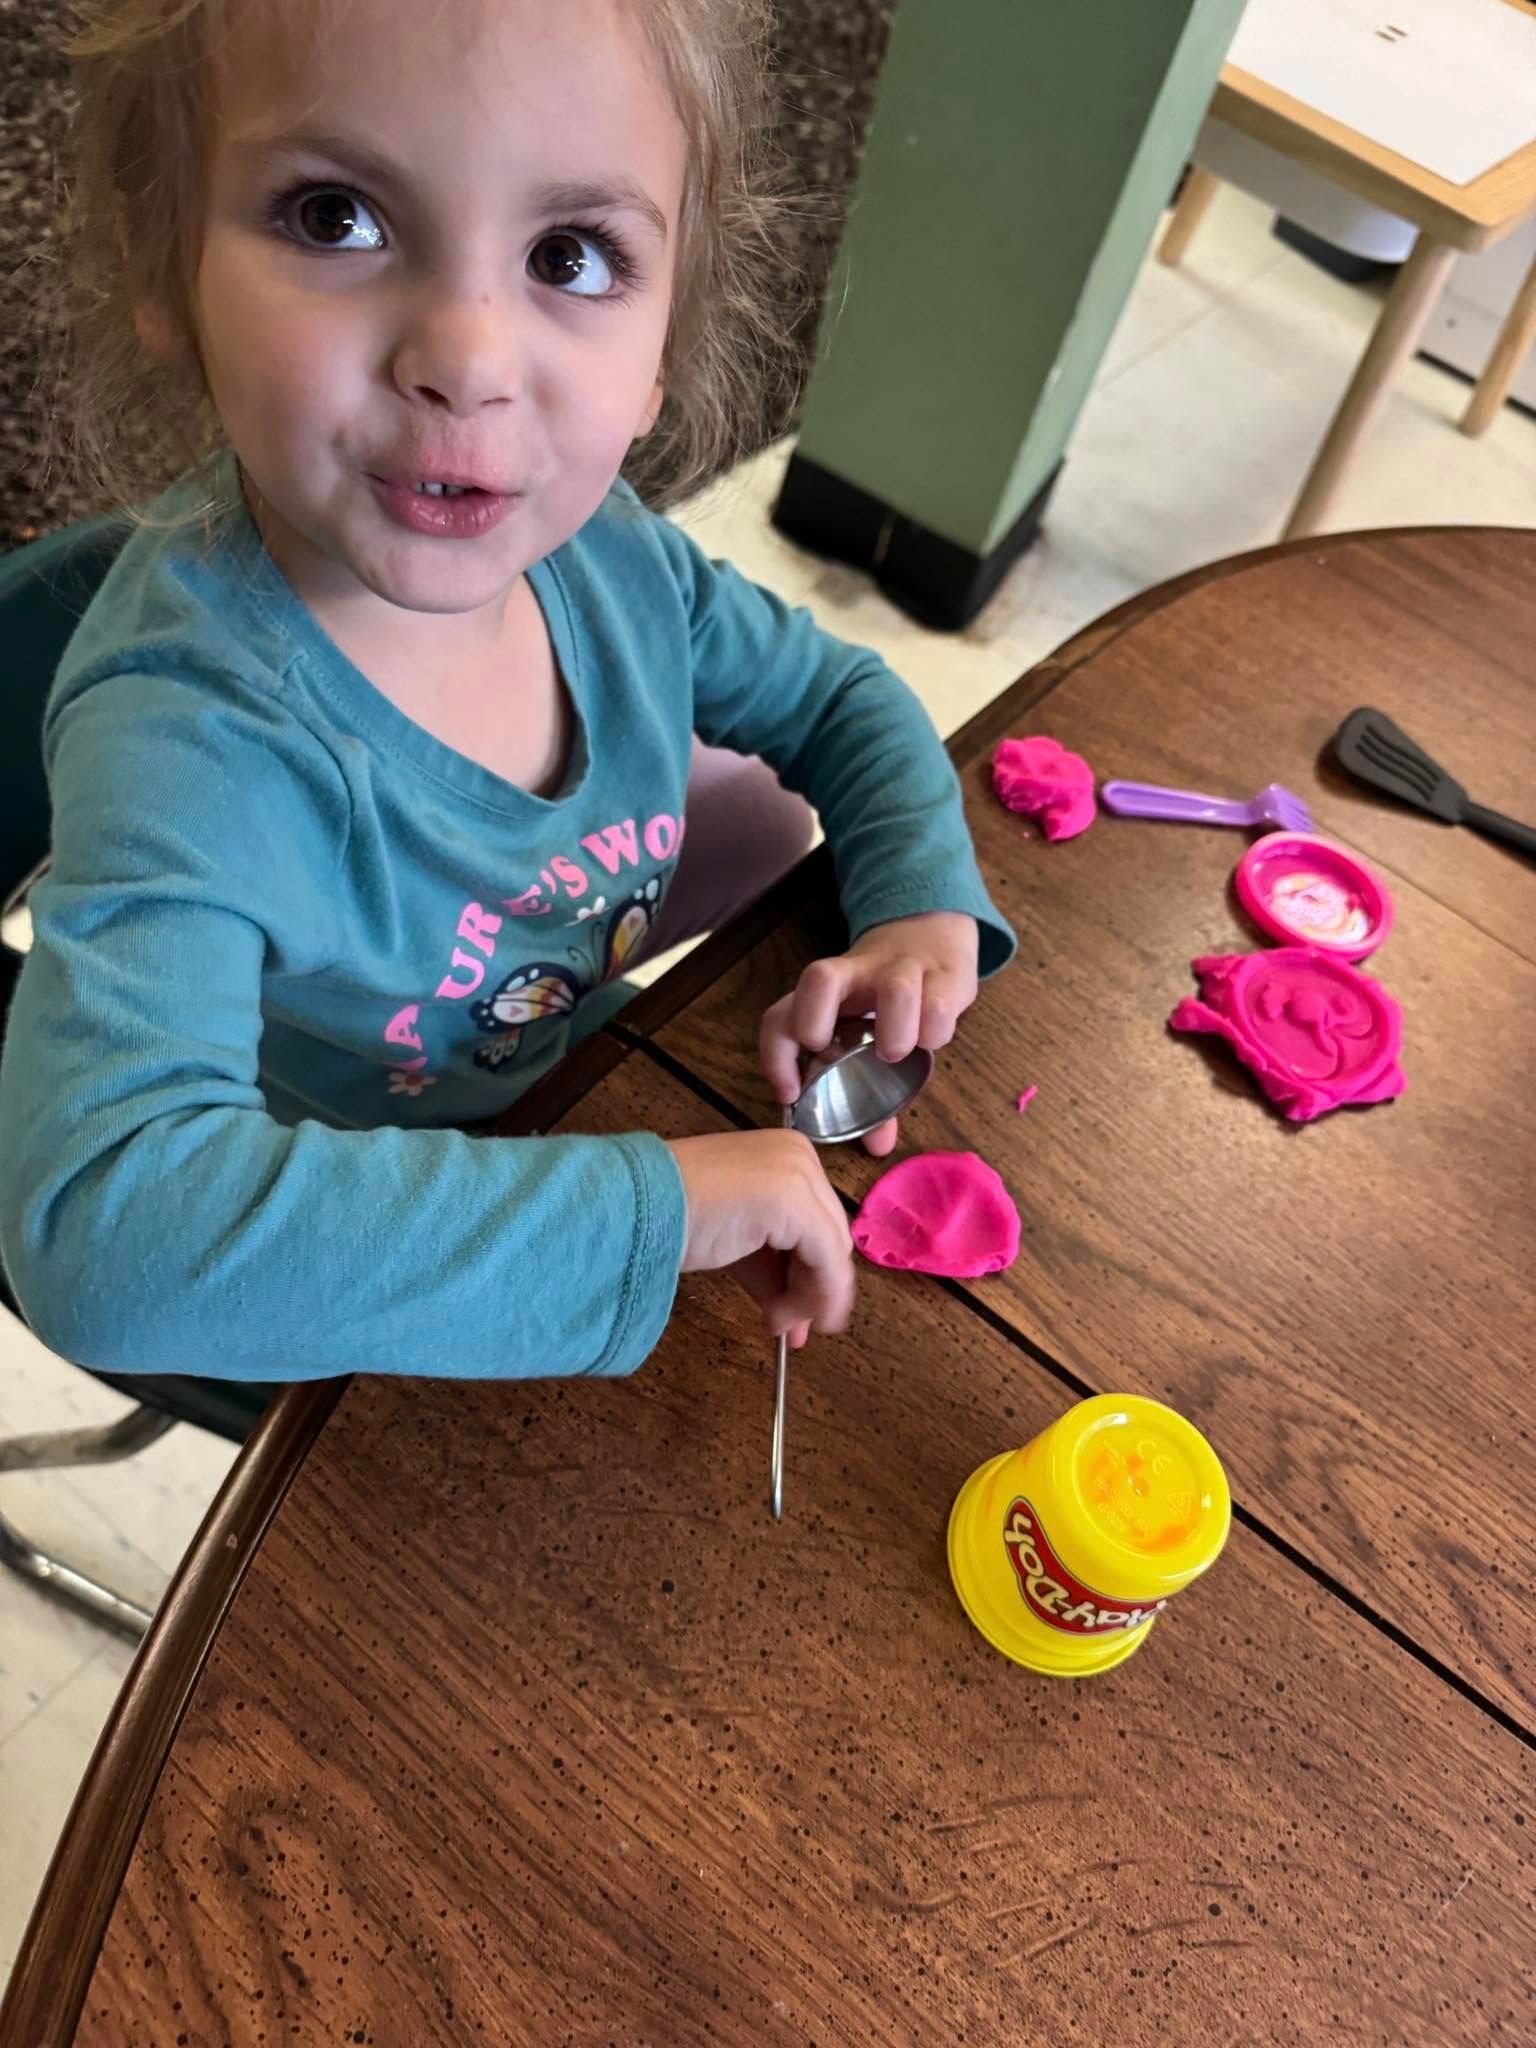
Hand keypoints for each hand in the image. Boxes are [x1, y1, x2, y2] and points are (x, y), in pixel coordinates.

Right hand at [666, 1129, 854, 1350]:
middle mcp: (800, 1155)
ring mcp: (800, 1176)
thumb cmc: (672, 1217)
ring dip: (807, 1298)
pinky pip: (826, 1261)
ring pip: (831, 1252)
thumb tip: (793, 1315)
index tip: (793, 1311)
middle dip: (811, 1288)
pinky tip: (779, 1319)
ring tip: (775, 1325)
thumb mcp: (736, 1240)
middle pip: (828, 1236)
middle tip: (787, 1328)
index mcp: (786, 1152)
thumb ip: (771, 1268)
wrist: (638, 1207)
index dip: (811, 1271)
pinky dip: (813, 1297)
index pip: (817, 1220)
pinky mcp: (796, 1203)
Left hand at [759, 911, 978, 1155]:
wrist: (929, 933)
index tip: (790, 1093)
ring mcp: (899, 969)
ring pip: (894, 986)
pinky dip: (935, 1027)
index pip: (781, 1014)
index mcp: (823, 996)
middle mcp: (854, 976)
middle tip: (830, 1052)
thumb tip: (878, 1148)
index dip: (776, 1053)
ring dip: (895, 1027)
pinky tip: (932, 1041)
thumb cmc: (887, 1001)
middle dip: (815, 1015)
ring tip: (896, 1053)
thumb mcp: (869, 1038)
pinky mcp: (943, 972)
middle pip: (819, 978)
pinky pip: (939, 998)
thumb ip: (871, 1094)